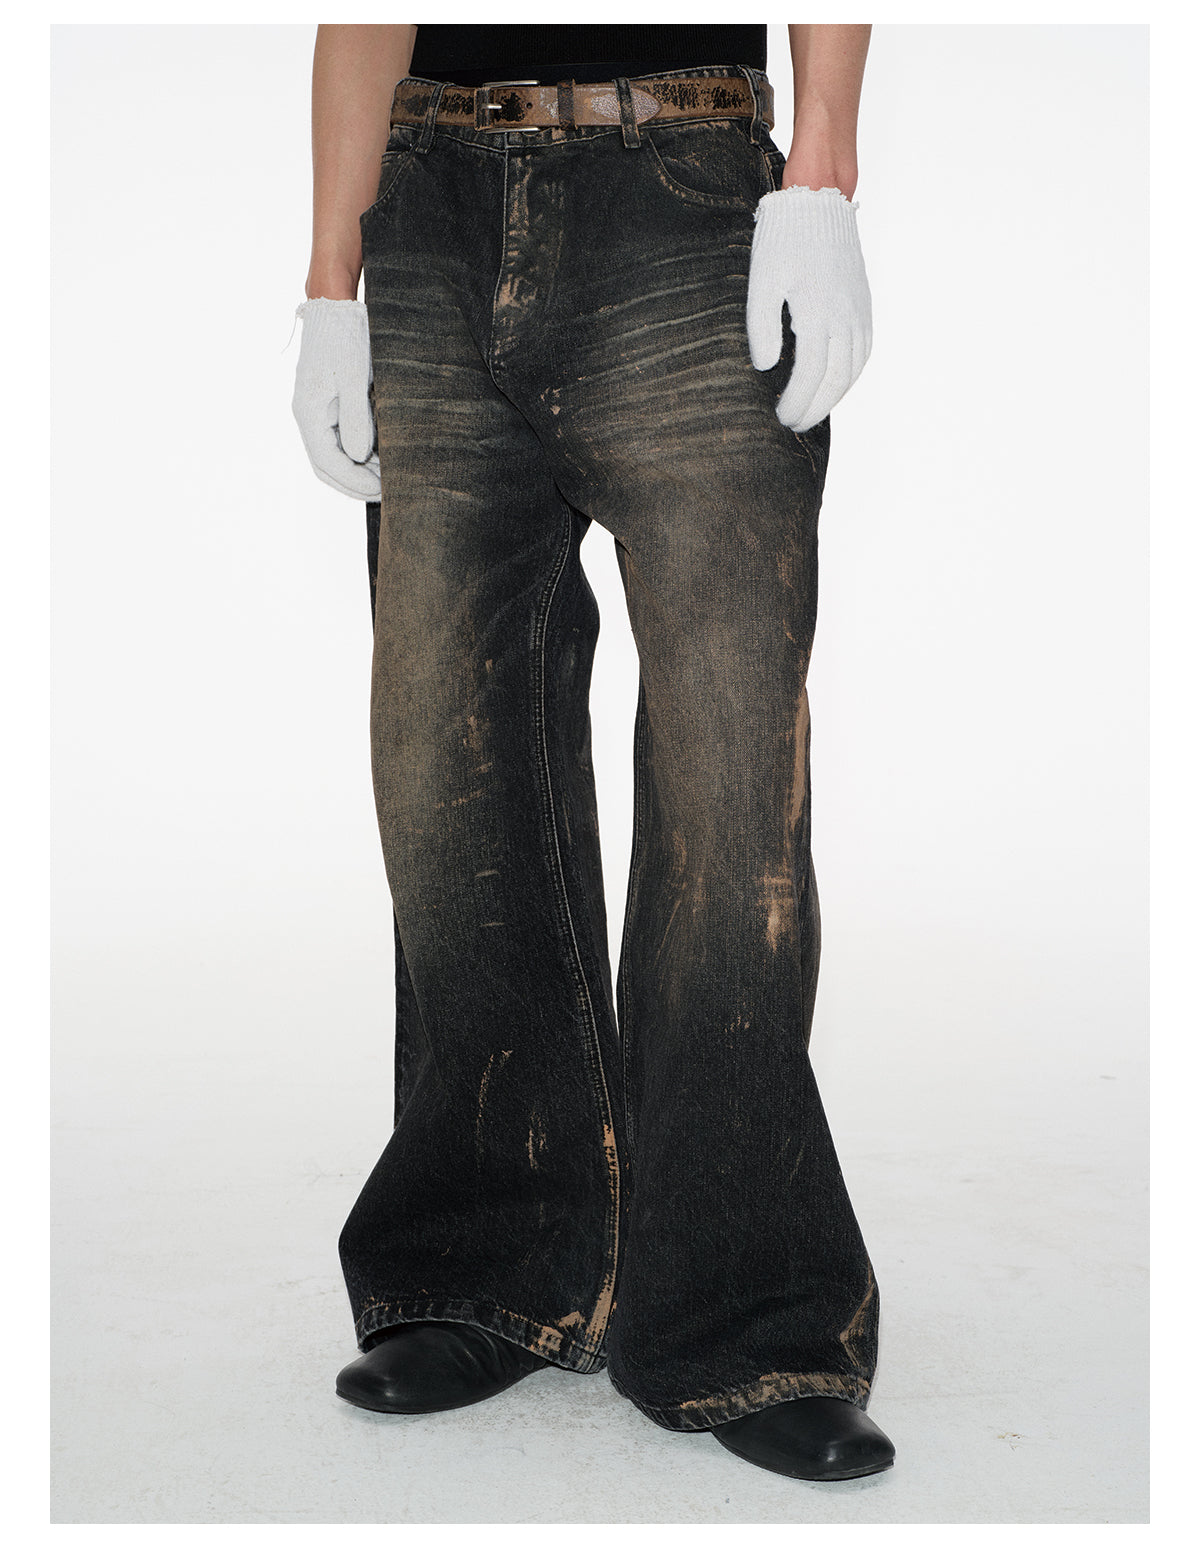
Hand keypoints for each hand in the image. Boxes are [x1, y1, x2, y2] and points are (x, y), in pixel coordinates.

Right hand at [292, 298, 381, 500]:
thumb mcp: (355, 378)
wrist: (337, 308)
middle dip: (356, 484)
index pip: (328, 463)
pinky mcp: (331, 406)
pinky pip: (343, 440)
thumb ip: (357, 419)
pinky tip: (383, 457)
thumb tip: (359, 458)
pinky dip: (361, 454)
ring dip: (361, 470)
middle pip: (328, 466)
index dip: (355, 482)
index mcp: (309, 413)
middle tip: (388, 493)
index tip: (382, 491)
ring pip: (336, 456)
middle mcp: (310, 417)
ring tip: (390, 477)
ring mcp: (319, 412)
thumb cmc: (345, 338)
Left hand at [745, 186, 871, 432]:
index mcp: (817, 315)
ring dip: (833, 397)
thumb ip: (762, 327)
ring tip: (811, 412)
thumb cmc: (784, 243)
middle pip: (834, 381)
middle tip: (794, 425)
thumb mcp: (762, 282)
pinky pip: (863, 351)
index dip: (795, 402)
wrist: (819, 205)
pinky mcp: (863, 305)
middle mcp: (844, 318)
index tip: (780, 417)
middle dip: (814, 408)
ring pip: (853, 370)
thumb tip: (766, 368)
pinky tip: (834, 384)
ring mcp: (858, 312)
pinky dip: (850, 375)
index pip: (809, 376)